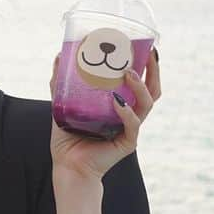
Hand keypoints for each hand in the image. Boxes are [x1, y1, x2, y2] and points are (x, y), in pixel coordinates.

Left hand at [48, 48, 160, 181]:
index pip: (139, 83)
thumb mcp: (63, 106)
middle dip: (154, 71)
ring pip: (147, 104)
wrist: (67, 166)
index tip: (144, 47)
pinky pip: (132, 124)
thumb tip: (59, 57)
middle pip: (152, 91)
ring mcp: (130, 129)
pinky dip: (125, 111)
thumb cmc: (67, 137)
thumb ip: (62, 86)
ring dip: (139, 87)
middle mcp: (130, 116)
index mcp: (120, 107)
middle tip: (149, 54)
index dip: (145, 66)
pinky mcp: (127, 143)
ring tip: (128, 73)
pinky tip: (117, 101)